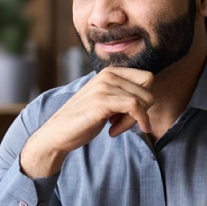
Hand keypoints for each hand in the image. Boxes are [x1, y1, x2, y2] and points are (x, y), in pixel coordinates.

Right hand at [20, 67, 153, 177]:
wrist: (57, 133)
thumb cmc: (82, 120)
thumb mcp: (105, 101)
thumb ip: (122, 94)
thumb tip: (149, 97)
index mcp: (109, 72)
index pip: (147, 78)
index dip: (144, 99)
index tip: (129, 114)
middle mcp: (108, 75)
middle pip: (148, 90)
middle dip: (141, 111)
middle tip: (122, 123)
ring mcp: (104, 86)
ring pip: (143, 100)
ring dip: (133, 121)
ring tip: (114, 128)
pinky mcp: (102, 101)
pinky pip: (135, 108)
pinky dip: (134, 123)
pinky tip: (114, 132)